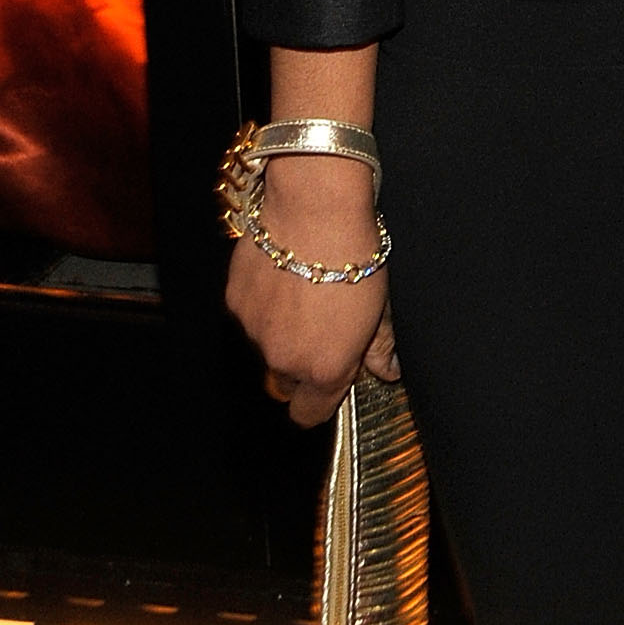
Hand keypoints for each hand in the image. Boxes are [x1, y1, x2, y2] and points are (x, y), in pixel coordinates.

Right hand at [224, 153, 397, 426]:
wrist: (315, 210)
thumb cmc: (356, 256)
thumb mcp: (380, 305)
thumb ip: (379, 346)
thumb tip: (387, 371)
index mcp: (325, 368)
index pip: (310, 414)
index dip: (318, 402)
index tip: (329, 382)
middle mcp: (284, 359)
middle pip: (286, 380)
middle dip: (300, 362)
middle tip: (320, 325)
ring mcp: (255, 332)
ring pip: (265, 346)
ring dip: (280, 331)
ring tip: (302, 290)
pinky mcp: (235, 302)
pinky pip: (249, 315)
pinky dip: (262, 303)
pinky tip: (281, 274)